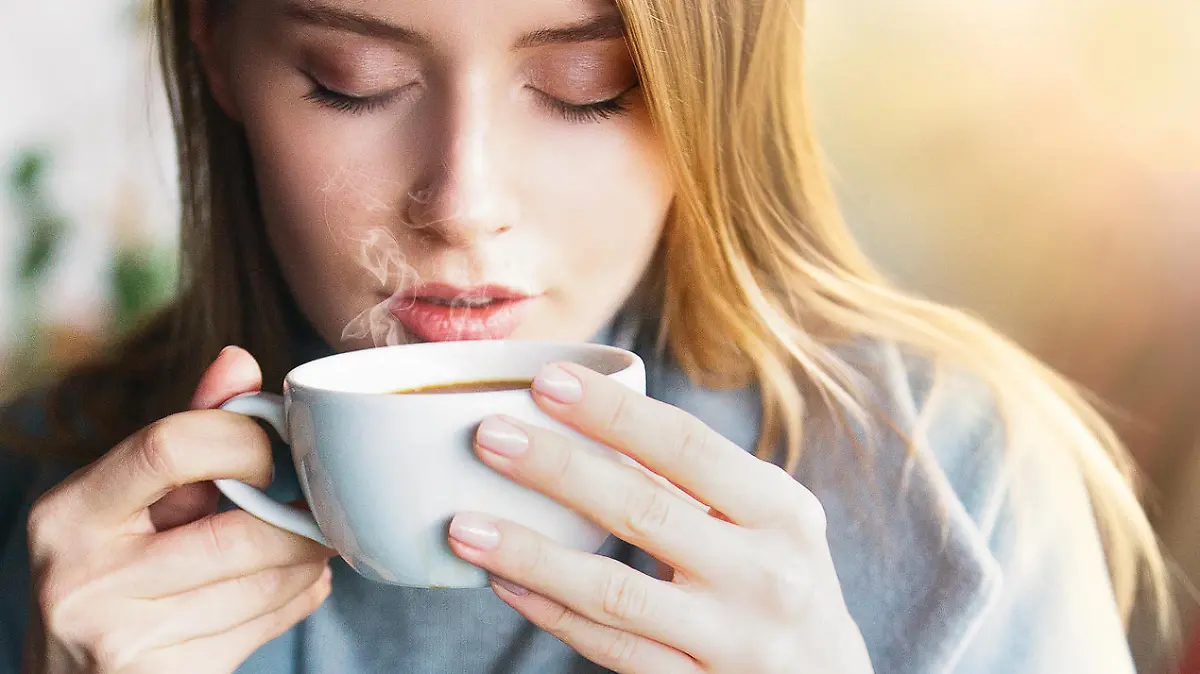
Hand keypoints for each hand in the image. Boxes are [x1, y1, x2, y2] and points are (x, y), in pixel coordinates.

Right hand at [22, 348, 333, 673]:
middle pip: (237, 533)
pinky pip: (266, 626)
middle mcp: (83, 577)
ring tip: (311, 545)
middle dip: (298, 521)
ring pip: (264, 585)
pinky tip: (297, 584)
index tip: (270, 454)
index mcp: (69, 513)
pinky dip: (299, 598)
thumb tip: (239, 360)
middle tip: (319, 507)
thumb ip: (186, 429)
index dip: (243, 441)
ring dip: (309, 561)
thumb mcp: (131, 500)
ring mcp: (121, 637)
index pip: (170, 446)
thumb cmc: (112, 571)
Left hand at [448, 363, 874, 673]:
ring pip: (614, 592)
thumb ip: (700, 482)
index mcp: (782, 510)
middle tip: (489, 436)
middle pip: (643, 509)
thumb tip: (589, 422)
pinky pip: (611, 650)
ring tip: (466, 525)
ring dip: (532, 554)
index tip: (547, 380)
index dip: (613, 412)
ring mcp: (732, 639)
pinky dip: (551, 614)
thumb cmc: (781, 581)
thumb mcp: (769, 523)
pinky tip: (505, 583)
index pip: (687, 446)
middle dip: (558, 468)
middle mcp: (765, 573)